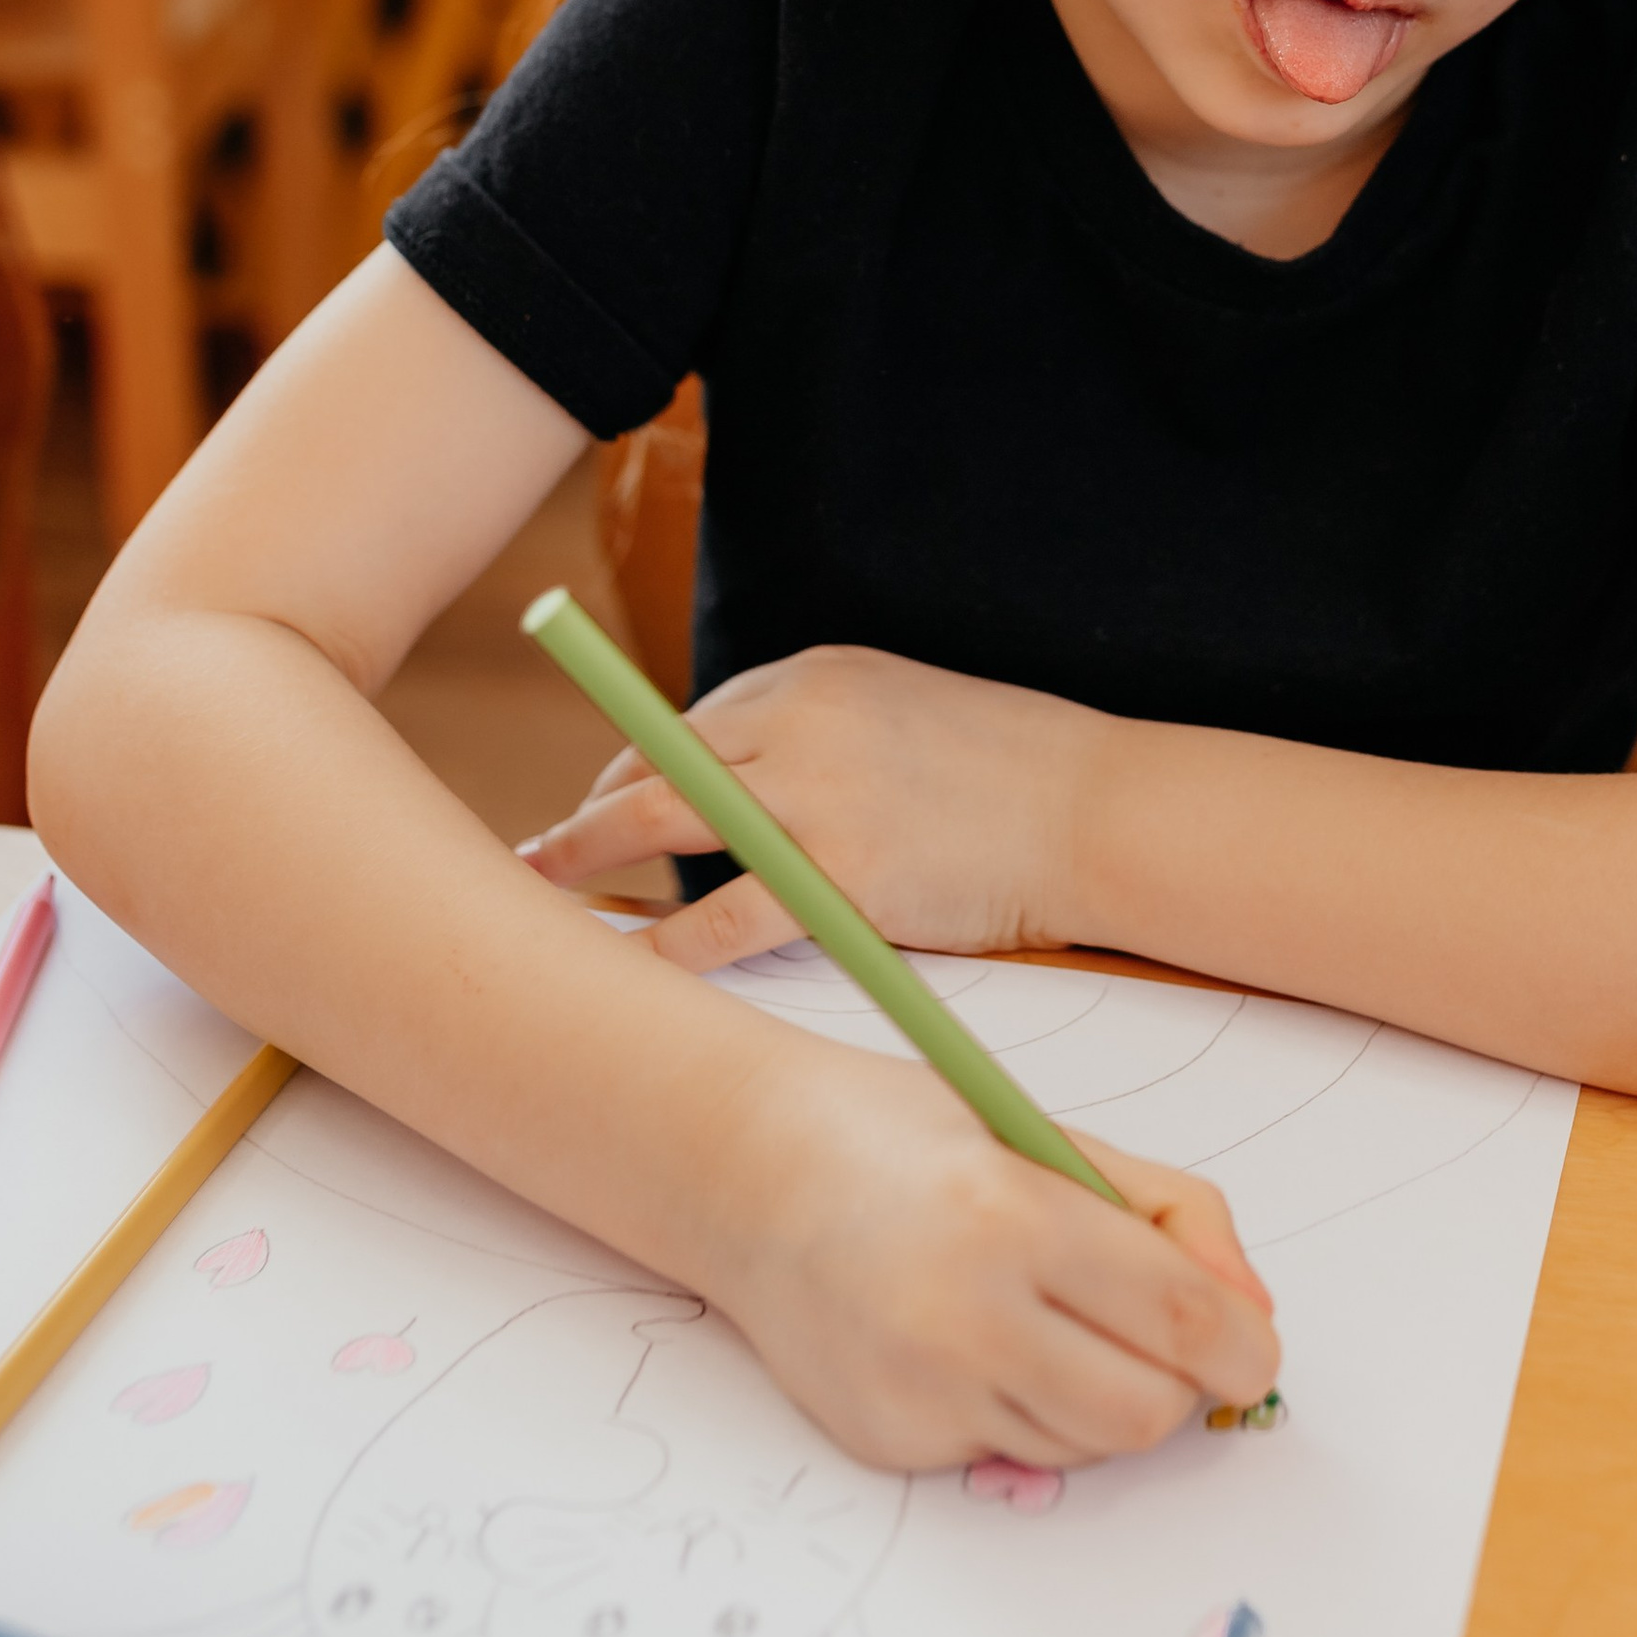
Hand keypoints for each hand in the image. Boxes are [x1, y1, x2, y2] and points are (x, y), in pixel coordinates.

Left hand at [519, 643, 1100, 966]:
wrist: (1093, 809)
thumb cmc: (1011, 771)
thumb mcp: (904, 710)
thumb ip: (825, 734)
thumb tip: (750, 782)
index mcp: (816, 673)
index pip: (692, 718)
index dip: (634, 767)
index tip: (600, 802)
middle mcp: (801, 717)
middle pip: (655, 758)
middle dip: (588, 807)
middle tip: (544, 848)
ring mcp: (815, 794)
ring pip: (663, 820)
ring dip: (590, 856)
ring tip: (549, 889)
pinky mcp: (840, 873)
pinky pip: (724, 912)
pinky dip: (670, 941)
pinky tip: (637, 964)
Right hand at [686, 1006, 1279, 1471]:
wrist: (749, 1172)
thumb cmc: (908, 1137)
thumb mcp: (1046, 1136)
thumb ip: (1168, 1214)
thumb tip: (1251, 1314)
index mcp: (1014, 1217)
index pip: (1178, 1320)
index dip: (1242, 1346)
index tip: (1252, 1349)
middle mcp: (963, 1315)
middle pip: (1145, 1412)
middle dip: (1175, 1383)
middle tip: (1155, 1337)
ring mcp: (919, 1390)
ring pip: (1084, 1447)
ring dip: (1099, 1398)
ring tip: (1048, 1321)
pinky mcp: (888, 1440)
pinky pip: (1008, 1452)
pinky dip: (1020, 1411)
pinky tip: (972, 1342)